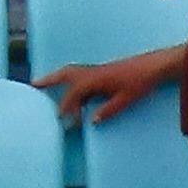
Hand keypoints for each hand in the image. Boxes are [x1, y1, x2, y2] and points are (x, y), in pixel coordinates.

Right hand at [49, 48, 182, 128]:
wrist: (155, 66)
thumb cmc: (141, 82)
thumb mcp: (126, 99)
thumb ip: (108, 110)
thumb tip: (92, 121)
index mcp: (95, 79)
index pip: (73, 93)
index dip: (67, 108)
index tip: (64, 120)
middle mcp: (93, 72)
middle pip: (65, 74)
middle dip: (48, 80)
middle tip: (32, 86)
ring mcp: (98, 70)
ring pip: (71, 72)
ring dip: (57, 78)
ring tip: (44, 84)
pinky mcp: (103, 71)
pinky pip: (80, 74)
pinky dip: (70, 80)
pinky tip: (71, 90)